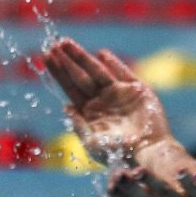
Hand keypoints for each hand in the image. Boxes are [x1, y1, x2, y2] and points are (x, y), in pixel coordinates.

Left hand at [43, 38, 172, 163]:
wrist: (148, 152)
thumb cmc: (119, 152)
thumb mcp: (92, 142)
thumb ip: (79, 124)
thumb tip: (65, 107)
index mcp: (89, 113)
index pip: (70, 88)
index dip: (59, 72)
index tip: (47, 56)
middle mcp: (102, 101)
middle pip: (80, 76)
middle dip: (68, 61)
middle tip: (55, 45)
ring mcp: (119, 94)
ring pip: (97, 70)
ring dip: (82, 57)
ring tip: (67, 43)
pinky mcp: (136, 90)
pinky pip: (123, 72)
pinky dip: (113, 63)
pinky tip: (101, 53)